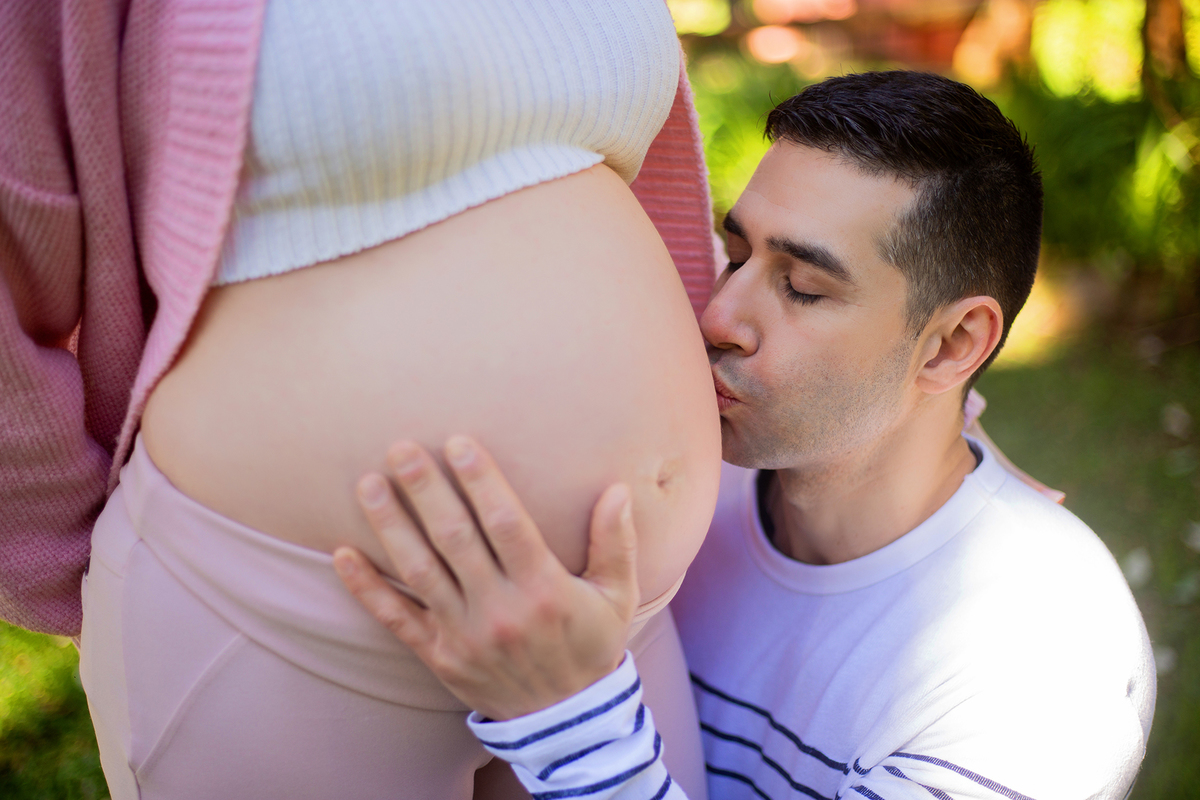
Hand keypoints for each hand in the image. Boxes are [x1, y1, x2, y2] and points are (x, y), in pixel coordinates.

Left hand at [332, 435, 638, 719]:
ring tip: (369, 484)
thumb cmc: (592, 647)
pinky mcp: (440, 656)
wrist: (568, 722)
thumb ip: (616, 543)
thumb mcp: (619, 597)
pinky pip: (396, 619)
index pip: (506, 524)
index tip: (458, 444)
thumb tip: (619, 490)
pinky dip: (367, 588)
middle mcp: (500, 610)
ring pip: (420, 573)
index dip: (481, 481)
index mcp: (544, 589)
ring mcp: (464, 635)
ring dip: (392, 526)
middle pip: (456, 540)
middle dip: (426, 491)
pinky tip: (342, 555)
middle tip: (400, 448)